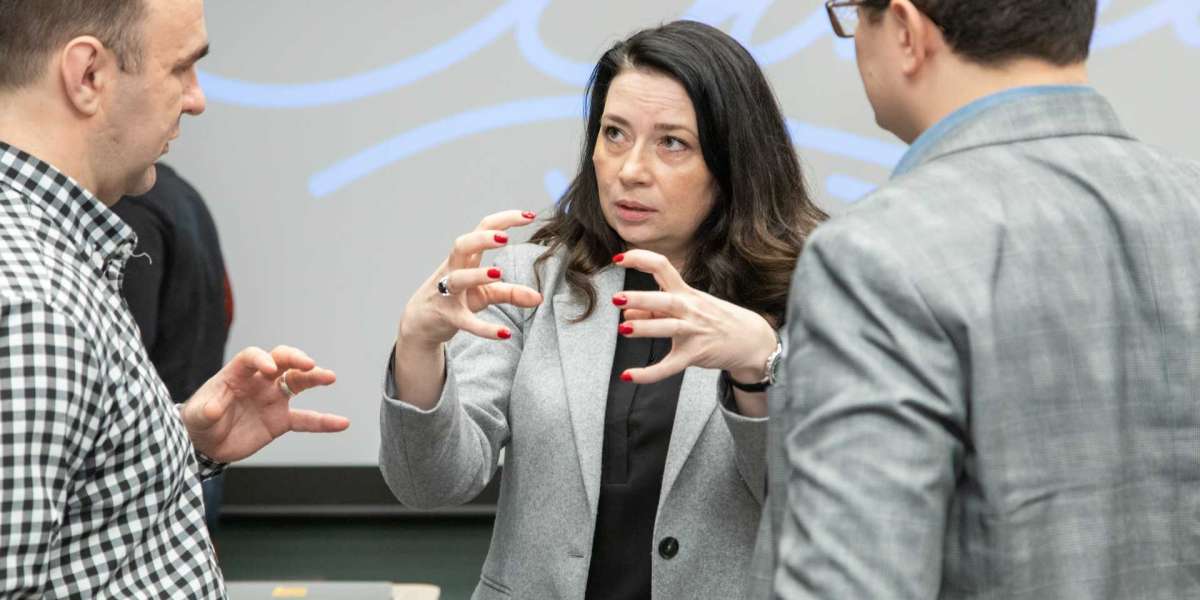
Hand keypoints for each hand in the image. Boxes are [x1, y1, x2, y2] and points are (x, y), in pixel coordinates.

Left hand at [181, 345, 346, 462]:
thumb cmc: (198, 422)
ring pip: (298, 382)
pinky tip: (342, 423)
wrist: (206, 444)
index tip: (268, 368)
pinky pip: (306, 419)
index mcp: (237, 374)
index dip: (261, 359)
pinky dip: (323, 422)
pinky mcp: (280, 420)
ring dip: (314, 378)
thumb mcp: (196, 416)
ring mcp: (272, 399)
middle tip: (309, 364)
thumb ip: (205, 410)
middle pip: (281, 361)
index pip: (252, 357)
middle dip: (295, 359)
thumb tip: (213, 409)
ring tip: (330, 377)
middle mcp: (259, 381)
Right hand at [397, 210, 543, 347]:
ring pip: (457, 279)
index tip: (529, 215)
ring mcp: (447, 293)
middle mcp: (453, 270)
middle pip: (462, 246)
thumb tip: (540, 298)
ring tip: (499, 273)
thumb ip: (511, 292)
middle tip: (505, 238)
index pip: (483, 229)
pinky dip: (484, 328)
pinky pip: (465, 321)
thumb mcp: (485, 293)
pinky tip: (505, 333)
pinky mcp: (447, 317)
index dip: (505, 220)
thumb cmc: (456, 299)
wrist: (420, 322)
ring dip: (477, 275)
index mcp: (465, 258)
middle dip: (482, 239)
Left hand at [613, 250, 777, 385]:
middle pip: (665, 299)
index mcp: (687, 292)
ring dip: (645, 327)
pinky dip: (649, 373)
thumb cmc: (716, 320)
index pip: (662, 267)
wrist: (752, 340)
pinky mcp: (695, 354)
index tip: (618, 259)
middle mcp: (690, 308)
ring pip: (668, 327)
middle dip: (641, 298)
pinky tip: (629, 375)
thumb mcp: (689, 308)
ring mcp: (694, 331)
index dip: (640, 259)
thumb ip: (656, 309)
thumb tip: (627, 313)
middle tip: (617, 298)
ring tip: (623, 329)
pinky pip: (670, 365)